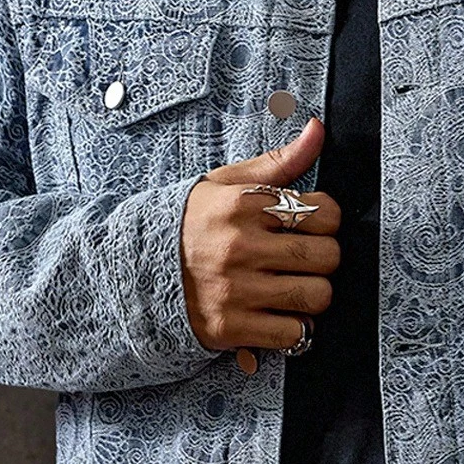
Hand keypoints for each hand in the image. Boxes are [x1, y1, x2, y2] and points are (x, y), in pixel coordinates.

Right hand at [180, 116, 339, 352]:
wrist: (135, 269)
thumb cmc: (191, 223)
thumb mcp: (228, 184)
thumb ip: (279, 162)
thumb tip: (317, 130)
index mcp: (242, 205)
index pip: (326, 214)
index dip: (326, 220)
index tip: (310, 225)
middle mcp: (239, 247)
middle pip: (328, 257)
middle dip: (324, 258)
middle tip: (303, 258)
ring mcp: (234, 290)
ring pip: (317, 296)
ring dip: (313, 293)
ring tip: (294, 285)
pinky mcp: (230, 326)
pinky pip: (294, 333)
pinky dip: (295, 327)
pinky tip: (278, 312)